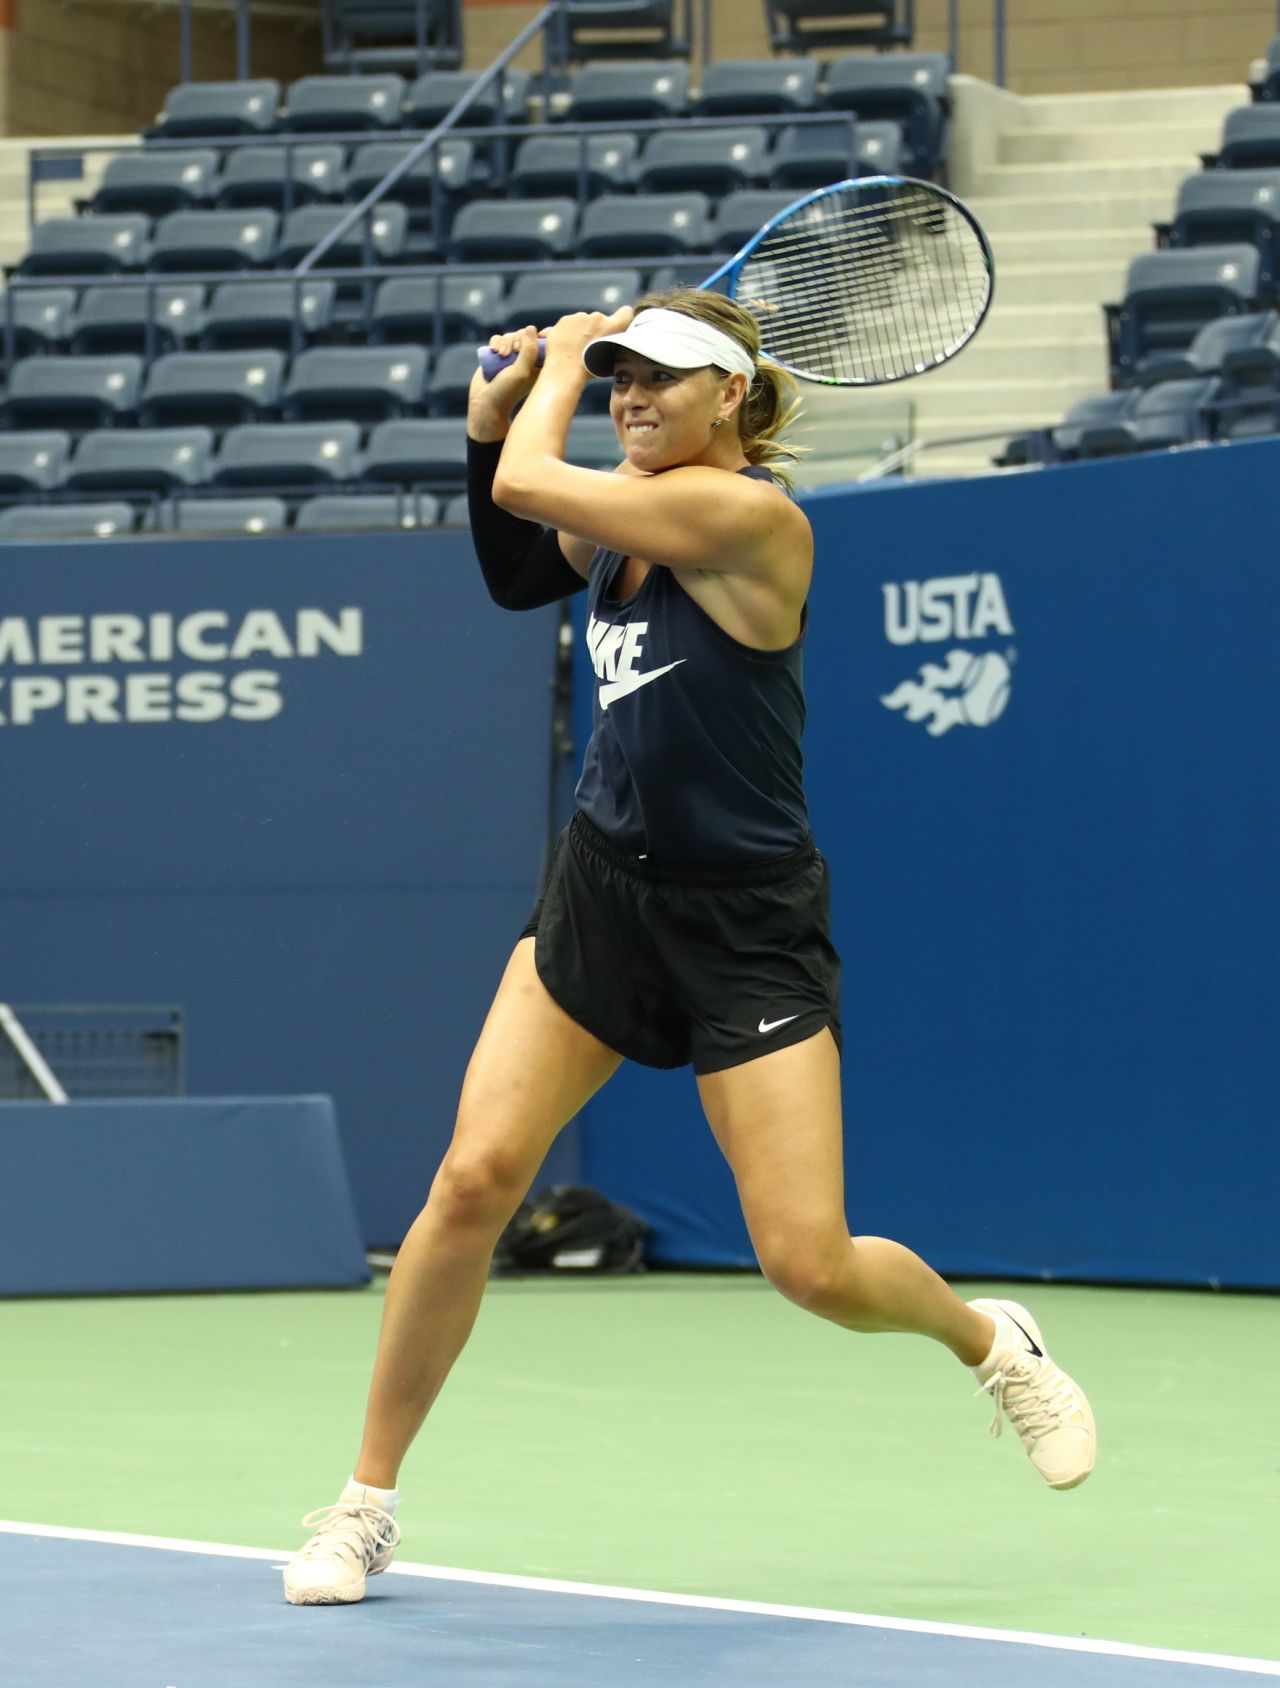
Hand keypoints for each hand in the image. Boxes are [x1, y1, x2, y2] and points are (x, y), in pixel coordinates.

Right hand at [466, 324, 541, 442]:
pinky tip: (494, 351)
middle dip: (517, 339)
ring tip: (501, 354)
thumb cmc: (507, 391)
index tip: (539, 335)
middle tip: (511, 353)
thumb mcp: (522, 371)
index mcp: (539, 365)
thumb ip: (528, 350)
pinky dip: (496, 342)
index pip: (545, 343)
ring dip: (505, 341)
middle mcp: (526, 360)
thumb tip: (531, 328)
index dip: (541, 335)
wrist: (485, 403)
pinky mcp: (498, 356)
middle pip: (525, 335)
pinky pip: (499, 339)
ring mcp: (511, 357)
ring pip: (511, 335)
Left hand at [542, 304, 634, 369]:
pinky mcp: (563, 320)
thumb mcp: (609, 360)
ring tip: (575, 349)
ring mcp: (578, 317)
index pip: (626, 313)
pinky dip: (567, 333)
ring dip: (581, 331)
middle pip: (600, 320)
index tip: (620, 325)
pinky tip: (565, 347)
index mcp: (611, 327)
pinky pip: (568, 325)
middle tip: (589, 347)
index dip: (623, 319)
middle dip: (596, 330)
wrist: (564, 371)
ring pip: (583, 322)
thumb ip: (613, 346)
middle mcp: (596, 317)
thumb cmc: (588, 370)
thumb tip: (613, 345)